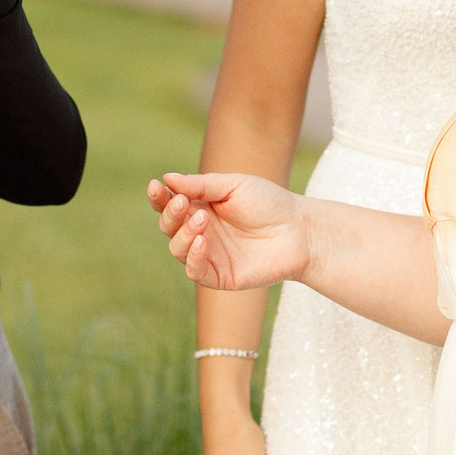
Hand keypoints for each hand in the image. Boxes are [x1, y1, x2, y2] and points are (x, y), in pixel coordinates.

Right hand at [148, 173, 311, 290]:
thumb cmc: (269, 203)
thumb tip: (167, 178)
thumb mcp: (234, 186)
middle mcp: (200, 232)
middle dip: (169, 214)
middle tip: (182, 202)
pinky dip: (191, 257)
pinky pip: (194, 271)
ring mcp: (209, 255)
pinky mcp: (219, 276)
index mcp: (201, 208)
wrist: (299, 230)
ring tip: (201, 220)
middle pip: (168, 226)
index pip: (170, 204)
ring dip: (182, 233)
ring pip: (176, 248)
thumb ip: (201, 185)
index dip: (159, 197)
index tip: (156, 186)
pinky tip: (199, 241)